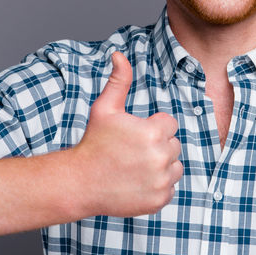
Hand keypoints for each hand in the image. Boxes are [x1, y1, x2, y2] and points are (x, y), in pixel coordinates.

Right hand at [72, 52, 182, 217]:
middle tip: (131, 152)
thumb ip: (118, 81)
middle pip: (173, 145)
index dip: (152, 127)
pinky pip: (169, 188)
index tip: (133, 135)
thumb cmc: (93, 142)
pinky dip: (157, 186)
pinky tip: (136, 182)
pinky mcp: (159, 200)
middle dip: (156, 146)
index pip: (169, 124)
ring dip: (161, 166)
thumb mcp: (105, 108)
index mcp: (153, 132)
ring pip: (175, 167)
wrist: (80, 182)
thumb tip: (118, 54)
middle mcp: (161, 156)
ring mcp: (161, 180)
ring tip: (135, 167)